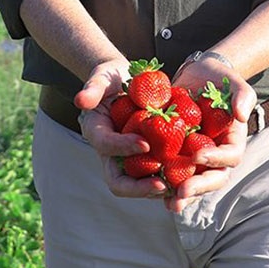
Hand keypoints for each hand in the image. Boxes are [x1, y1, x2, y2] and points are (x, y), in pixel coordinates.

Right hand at [73, 60, 169, 199]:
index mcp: (97, 133)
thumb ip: (93, 87)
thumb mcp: (102, 76)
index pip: (106, 146)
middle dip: (138, 188)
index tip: (145, 144)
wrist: (129, 81)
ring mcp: (130, 158)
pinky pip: (157, 175)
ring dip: (156, 191)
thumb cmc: (113, 78)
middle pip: (118, 181)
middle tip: (161, 185)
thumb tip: (80, 101)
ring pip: (139, 184)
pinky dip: (171, 180)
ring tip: (178, 189)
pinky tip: (189, 180)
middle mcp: (112, 153)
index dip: (123, 147)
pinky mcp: (148, 158)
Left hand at [160, 53, 258, 212]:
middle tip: (181, 192)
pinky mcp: (178, 156)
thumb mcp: (234, 82)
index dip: (216, 159)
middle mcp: (216, 156)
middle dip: (198, 187)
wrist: (196, 77)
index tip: (197, 155)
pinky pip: (173, 173)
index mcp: (232, 141)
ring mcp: (196, 159)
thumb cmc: (218, 80)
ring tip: (169, 203)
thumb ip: (242, 95)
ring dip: (182, 196)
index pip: (230, 156)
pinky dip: (164, 183)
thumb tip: (241, 115)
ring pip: (193, 183)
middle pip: (213, 178)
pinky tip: (149, 189)